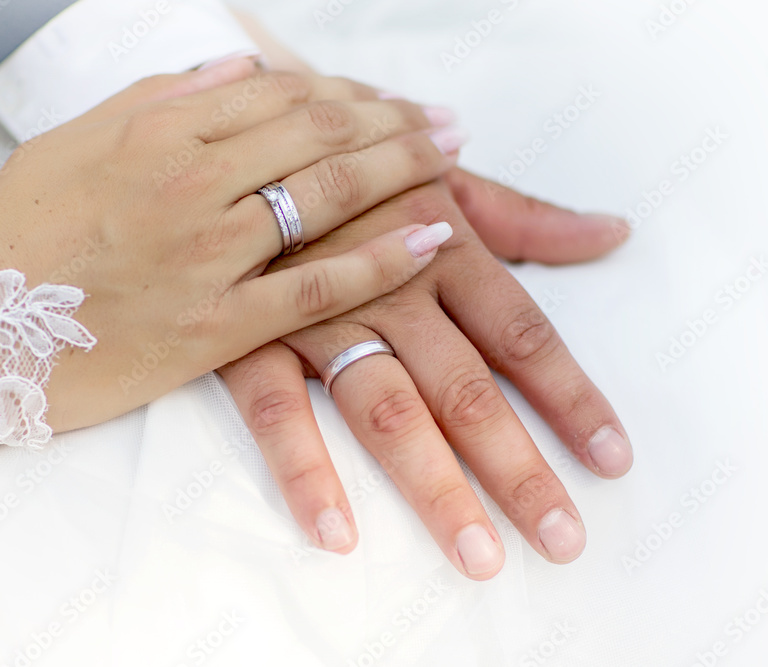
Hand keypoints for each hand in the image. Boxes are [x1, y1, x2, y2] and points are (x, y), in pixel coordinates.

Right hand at [0, 62, 462, 430]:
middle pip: (317, 134)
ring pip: (326, 195)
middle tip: (444, 123)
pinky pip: (317, 286)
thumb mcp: (71, 142)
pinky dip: (381, 258)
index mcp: (153, 129)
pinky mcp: (214, 325)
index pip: (278, 95)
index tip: (389, 100)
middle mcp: (188, 179)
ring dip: (401, 170)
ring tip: (450, 160)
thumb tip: (235, 67)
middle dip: (392, 122)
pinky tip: (431, 237)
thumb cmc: (16, 235)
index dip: (346, 94)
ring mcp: (205, 253)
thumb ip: (156, 98)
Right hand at [219, 170, 632, 578]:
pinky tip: (337, 532)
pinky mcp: (250, 336)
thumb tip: (611, 231)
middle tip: (561, 540)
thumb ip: (524, 216)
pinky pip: (277, 409)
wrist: (233, 136)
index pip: (522, 334)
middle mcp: (390, 287)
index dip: (571, 399)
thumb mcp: (440, 175)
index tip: (611, 460)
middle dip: (517, 468)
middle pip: (466, 390)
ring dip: (434, 486)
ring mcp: (318, 316)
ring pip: (386, 410)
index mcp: (445, 245)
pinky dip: (305, 468)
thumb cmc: (351, 163)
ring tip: (478, 556)